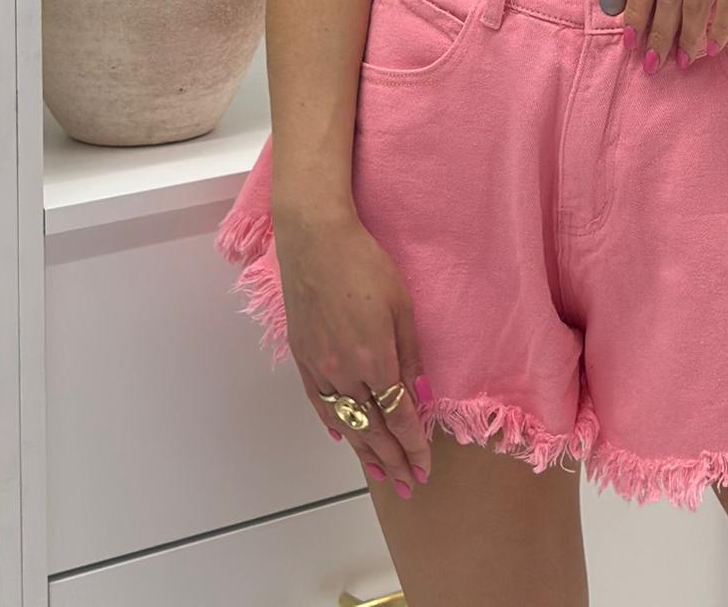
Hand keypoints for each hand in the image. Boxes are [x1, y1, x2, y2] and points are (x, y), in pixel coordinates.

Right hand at [277, 206, 433, 498]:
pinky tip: (343, 437)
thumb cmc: (366, 264)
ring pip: (345, 422)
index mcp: (375, 360)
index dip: (413, 444)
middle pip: (372, 428)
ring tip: (379, 473)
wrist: (315, 241)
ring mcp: (320, 368)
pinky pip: (320, 402)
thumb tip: (419, 398)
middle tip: (407, 485)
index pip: (398, 416)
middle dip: (392, 459)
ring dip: (363, 451)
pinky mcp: (302, 358)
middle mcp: (344, 373)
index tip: (424, 467)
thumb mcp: (402, 306)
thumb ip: (410, 356)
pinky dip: (334, 424)